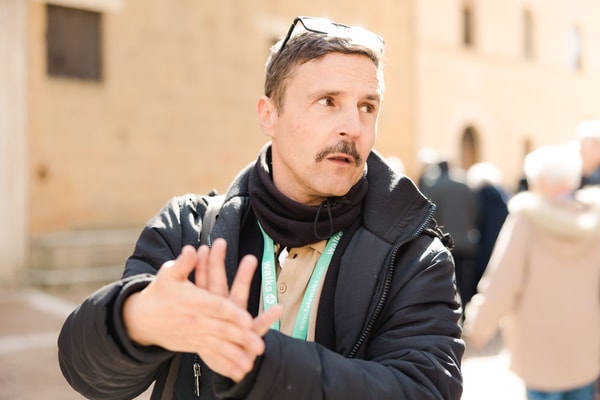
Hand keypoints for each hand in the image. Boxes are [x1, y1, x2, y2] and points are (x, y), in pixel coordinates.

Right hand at [123, 241, 280, 381]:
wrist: (140, 319)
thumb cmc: (159, 293)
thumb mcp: (167, 275)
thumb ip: (182, 264)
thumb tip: (191, 250)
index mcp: (192, 301)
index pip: (216, 308)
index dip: (232, 314)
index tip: (247, 319)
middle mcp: (195, 320)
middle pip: (222, 330)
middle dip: (241, 339)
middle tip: (258, 345)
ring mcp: (194, 334)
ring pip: (218, 346)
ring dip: (235, 355)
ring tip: (250, 363)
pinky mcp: (192, 345)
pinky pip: (211, 355)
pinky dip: (225, 363)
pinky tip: (237, 371)